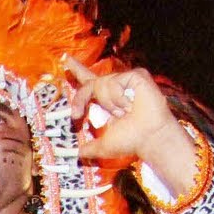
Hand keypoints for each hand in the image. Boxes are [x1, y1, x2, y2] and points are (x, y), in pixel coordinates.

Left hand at [64, 57, 192, 175]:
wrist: (149, 138)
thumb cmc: (132, 140)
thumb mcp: (104, 145)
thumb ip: (90, 148)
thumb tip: (79, 154)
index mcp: (106, 100)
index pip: (88, 82)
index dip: (77, 70)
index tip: (65, 59)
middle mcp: (115, 87)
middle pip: (89, 82)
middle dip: (80, 98)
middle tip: (76, 114)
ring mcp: (125, 80)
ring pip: (100, 84)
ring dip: (108, 103)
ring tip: (123, 112)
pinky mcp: (135, 75)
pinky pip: (115, 82)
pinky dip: (118, 97)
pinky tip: (130, 105)